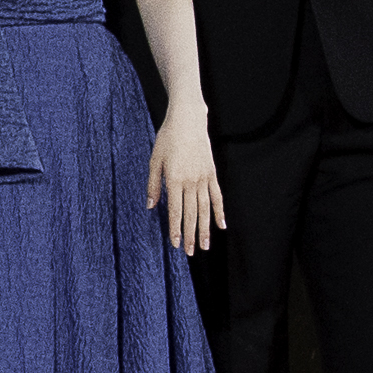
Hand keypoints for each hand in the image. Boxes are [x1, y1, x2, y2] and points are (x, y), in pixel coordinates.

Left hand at [147, 109, 224, 253]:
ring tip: (205, 245)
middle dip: (190, 234)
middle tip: (191, 252)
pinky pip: (217, 196)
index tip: (176, 244)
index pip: (175, 210)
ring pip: (205, 208)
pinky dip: (219, 211)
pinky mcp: (212, 173)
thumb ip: (153, 185)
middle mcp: (191, 181)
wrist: (188, 120)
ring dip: (205, 228)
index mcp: (174, 179)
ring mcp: (204, 178)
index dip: (175, 228)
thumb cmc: (167, 139)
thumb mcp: (154, 160)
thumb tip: (150, 206)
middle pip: (192, 213)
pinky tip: (221, 225)